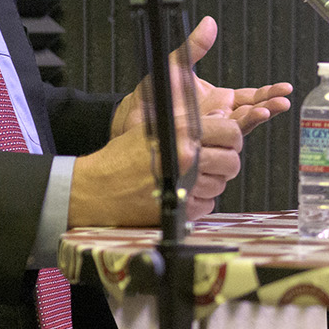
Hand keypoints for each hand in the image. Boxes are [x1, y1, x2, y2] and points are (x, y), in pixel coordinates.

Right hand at [70, 102, 246, 227]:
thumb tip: (221, 118)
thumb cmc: (121, 158)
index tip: (225, 143)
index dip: (231, 139)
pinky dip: (200, 201)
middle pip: (232, 162)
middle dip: (225, 162)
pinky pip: (208, 205)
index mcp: (181, 134)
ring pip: (221, 185)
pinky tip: (184, 192)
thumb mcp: (153, 127)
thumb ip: (189, 123)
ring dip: (211, 182)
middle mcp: (186, 159)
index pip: (231, 133)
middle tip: (213, 162)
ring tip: (192, 177)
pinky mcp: (181, 210)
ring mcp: (185, 186)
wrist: (96, 188)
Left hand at [109, 16, 294, 138]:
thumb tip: (208, 23)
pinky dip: (238, 134)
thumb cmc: (151, 97)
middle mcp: (219, 118)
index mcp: (218, 100)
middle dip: (269, 106)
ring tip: (266, 111)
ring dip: (257, 119)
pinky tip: (245, 127)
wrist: (131, 122)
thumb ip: (195, 46)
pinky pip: (226, 142)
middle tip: (282, 102)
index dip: (268, 93)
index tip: (283, 90)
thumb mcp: (175, 66)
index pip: (250, 97)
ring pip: (242, 127)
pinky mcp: (204, 145)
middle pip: (252, 112)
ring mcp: (212, 133)